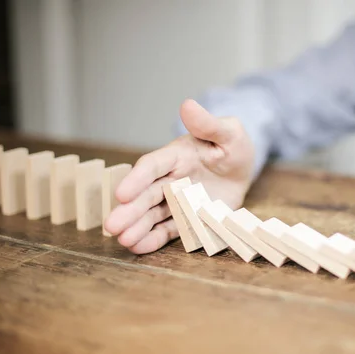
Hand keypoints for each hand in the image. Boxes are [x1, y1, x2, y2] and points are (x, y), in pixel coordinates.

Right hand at [104, 99, 255, 253]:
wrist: (243, 168)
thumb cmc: (233, 145)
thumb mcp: (228, 132)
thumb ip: (209, 124)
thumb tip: (188, 105)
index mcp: (176, 155)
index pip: (152, 166)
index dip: (136, 179)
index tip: (122, 193)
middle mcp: (170, 178)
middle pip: (146, 195)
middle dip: (129, 211)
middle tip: (111, 226)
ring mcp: (176, 200)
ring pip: (152, 214)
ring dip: (137, 227)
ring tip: (123, 241)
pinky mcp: (186, 217)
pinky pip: (167, 229)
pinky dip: (153, 239)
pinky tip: (137, 248)